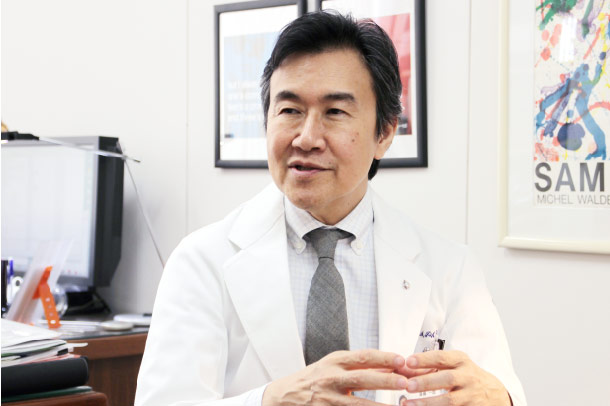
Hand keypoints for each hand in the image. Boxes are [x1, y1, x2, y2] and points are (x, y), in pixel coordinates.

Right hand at [262, 349, 408, 405]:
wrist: (286, 396)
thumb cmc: (315, 378)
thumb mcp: (334, 366)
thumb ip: (360, 366)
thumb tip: (391, 365)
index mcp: (335, 361)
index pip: (363, 356)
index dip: (383, 357)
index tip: (401, 359)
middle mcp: (331, 378)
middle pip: (362, 378)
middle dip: (385, 380)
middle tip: (406, 382)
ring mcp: (328, 399)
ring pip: (358, 404)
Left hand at [400, 350, 510, 405]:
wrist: (495, 394)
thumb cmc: (465, 377)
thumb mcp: (452, 366)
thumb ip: (428, 367)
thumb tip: (401, 368)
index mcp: (461, 361)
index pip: (442, 358)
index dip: (424, 359)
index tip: (408, 362)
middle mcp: (468, 377)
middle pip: (447, 379)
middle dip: (426, 382)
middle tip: (408, 386)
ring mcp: (472, 395)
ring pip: (450, 400)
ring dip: (428, 403)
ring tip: (408, 404)